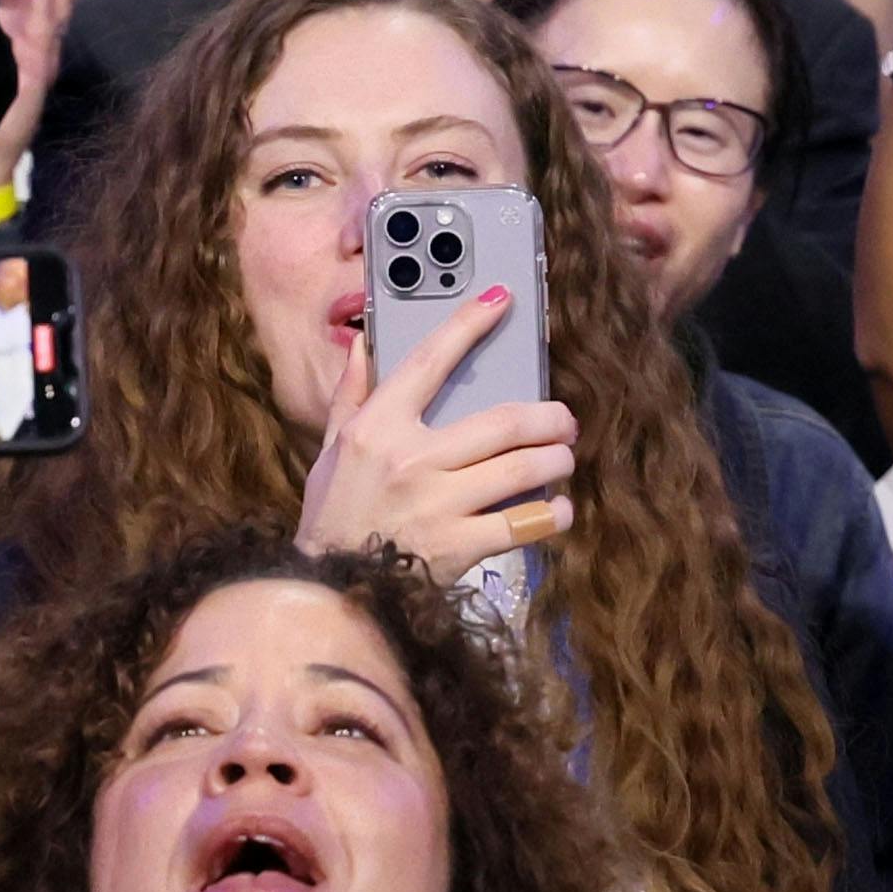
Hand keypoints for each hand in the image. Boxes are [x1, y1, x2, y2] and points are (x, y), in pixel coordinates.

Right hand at [299, 289, 576, 580]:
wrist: (330, 591)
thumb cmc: (333, 518)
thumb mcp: (328, 452)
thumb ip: (349, 398)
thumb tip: (360, 347)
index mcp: (377, 428)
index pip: (430, 361)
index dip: (469, 325)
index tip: (501, 299)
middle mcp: (411, 459)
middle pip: (505, 422)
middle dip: (550, 419)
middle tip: (564, 422)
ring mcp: (438, 503)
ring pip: (524, 468)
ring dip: (556, 462)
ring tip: (563, 461)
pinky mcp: (459, 546)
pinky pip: (525, 523)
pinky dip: (551, 515)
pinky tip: (557, 510)